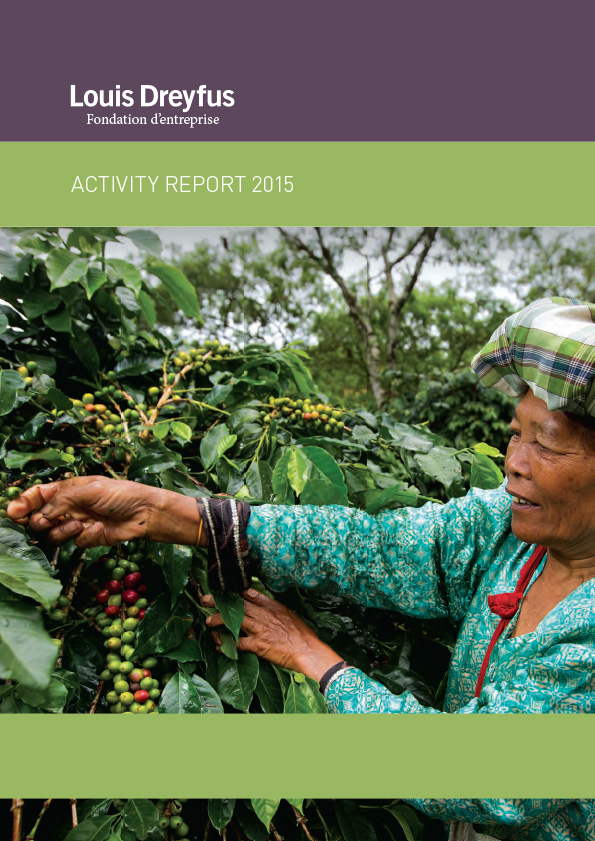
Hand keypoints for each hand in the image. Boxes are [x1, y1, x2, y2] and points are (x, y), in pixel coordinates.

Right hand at [6, 476, 201, 547]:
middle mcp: (69, 507)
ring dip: (61, 530)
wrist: (145, 513)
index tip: (14, 511)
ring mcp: (77, 524)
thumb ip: (63, 500)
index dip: (24, 503)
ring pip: (52, 534)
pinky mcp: (87, 539)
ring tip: (77, 524)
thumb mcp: (90, 489)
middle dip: (38, 521)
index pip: (38, 496)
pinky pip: (74, 542)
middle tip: (44, 521)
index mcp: (67, 489)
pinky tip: (98, 529)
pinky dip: (84, 537)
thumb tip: (42, 514)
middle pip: (39, 518)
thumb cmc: (121, 493)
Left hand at [203, 588, 342, 682]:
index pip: (251, 594)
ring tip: (208, 620)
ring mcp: (260, 629)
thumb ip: (276, 610)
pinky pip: (237, 644)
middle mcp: (264, 615)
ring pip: (234, 621)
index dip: (235, 591)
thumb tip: (268, 608)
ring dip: (218, 620)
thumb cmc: (303, 635)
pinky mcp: (258, 645)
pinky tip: (219, 646)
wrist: (308, 651)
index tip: (224, 589)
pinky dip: (227, 645)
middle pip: (238, 605)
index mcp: (273, 606)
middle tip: (205, 599)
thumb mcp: (291, 615)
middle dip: (220, 601)